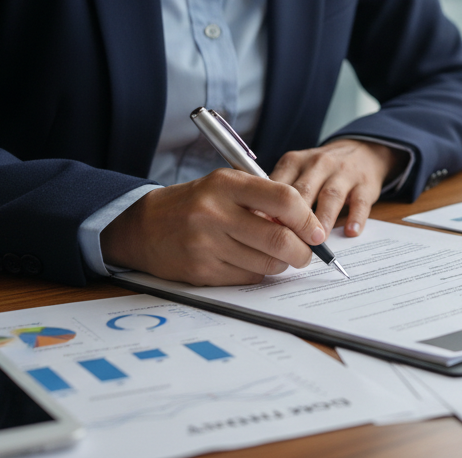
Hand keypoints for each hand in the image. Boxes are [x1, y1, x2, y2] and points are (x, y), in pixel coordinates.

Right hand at [100, 169, 327, 285]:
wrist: (143, 227)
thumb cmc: (194, 203)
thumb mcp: (225, 186)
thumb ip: (262, 199)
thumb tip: (305, 225)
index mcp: (226, 184)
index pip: (283, 199)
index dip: (308, 218)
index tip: (317, 232)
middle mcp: (215, 213)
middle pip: (279, 239)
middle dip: (302, 251)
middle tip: (306, 253)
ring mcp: (206, 244)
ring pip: (267, 263)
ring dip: (280, 263)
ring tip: (275, 255)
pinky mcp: (201, 271)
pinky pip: (247, 277)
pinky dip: (258, 272)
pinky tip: (248, 261)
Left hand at [271, 139, 396, 236]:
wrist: (361, 152)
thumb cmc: (319, 171)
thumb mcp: (296, 173)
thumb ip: (279, 196)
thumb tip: (259, 225)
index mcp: (295, 162)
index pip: (278, 185)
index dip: (269, 210)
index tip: (262, 231)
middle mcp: (318, 164)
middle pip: (303, 191)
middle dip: (294, 219)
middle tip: (287, 244)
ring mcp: (343, 173)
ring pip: (330, 196)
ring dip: (322, 220)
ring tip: (316, 242)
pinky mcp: (365, 184)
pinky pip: (360, 201)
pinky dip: (356, 217)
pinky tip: (350, 232)